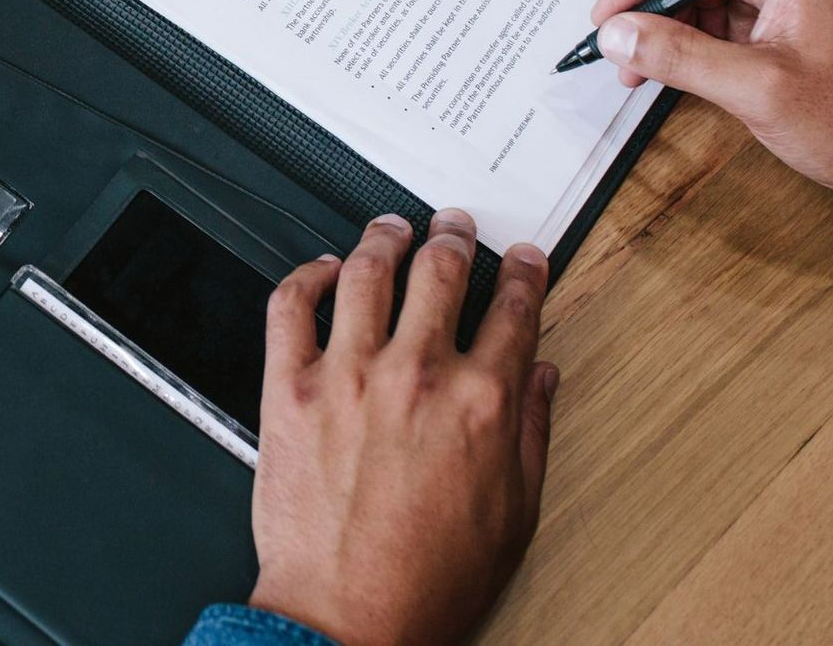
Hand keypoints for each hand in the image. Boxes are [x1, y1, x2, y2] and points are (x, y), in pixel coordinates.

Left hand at [249, 212, 556, 645]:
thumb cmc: (427, 580)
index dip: (524, 275)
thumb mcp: (514, 514)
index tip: (524, 260)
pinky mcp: (288, 387)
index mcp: (480, 404)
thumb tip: (543, 376)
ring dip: (385, 239)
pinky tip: (322, 268)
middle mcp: (415, 376)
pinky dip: (306, 274)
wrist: (348, 617)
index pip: (514, 312)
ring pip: (368, 272)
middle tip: (455, 226)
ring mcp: (347, 374)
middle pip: (441, 273)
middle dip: (455, 239)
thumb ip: (531, 432)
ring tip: (392, 227)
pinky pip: (291, 305)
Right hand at [590, 0, 832, 223]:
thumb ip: (679, 55)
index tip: (608, 16)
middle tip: (616, 46)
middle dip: (646, 4)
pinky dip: (689, 43)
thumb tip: (617, 34)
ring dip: (663, 28)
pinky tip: (668, 70)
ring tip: (637, 68)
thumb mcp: (756, 89)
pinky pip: (722, 20)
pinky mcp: (786, 27)